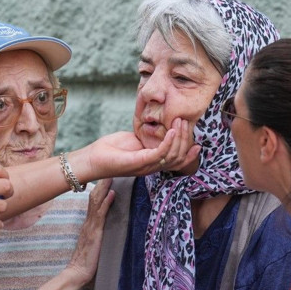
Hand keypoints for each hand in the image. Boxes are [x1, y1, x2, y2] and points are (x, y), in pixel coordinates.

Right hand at [32, 179, 115, 289]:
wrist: (78, 271)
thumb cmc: (87, 259)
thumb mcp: (93, 241)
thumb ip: (97, 231)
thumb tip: (104, 224)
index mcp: (88, 222)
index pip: (93, 201)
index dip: (99, 188)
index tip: (105, 177)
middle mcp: (88, 221)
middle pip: (94, 197)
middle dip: (101, 183)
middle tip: (108, 169)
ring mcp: (91, 225)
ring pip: (96, 201)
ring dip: (104, 187)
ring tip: (111, 175)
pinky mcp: (95, 232)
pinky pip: (100, 214)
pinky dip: (106, 202)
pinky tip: (112, 194)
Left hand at [82, 118, 200, 178]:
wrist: (92, 159)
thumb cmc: (110, 149)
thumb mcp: (133, 140)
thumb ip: (147, 138)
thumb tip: (156, 128)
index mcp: (152, 163)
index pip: (177, 162)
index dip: (189, 154)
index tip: (198, 143)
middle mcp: (151, 167)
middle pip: (179, 159)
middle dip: (186, 140)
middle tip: (185, 122)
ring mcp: (146, 166)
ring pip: (173, 156)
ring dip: (179, 138)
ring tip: (180, 122)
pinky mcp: (139, 162)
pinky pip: (160, 153)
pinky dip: (169, 141)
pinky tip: (171, 130)